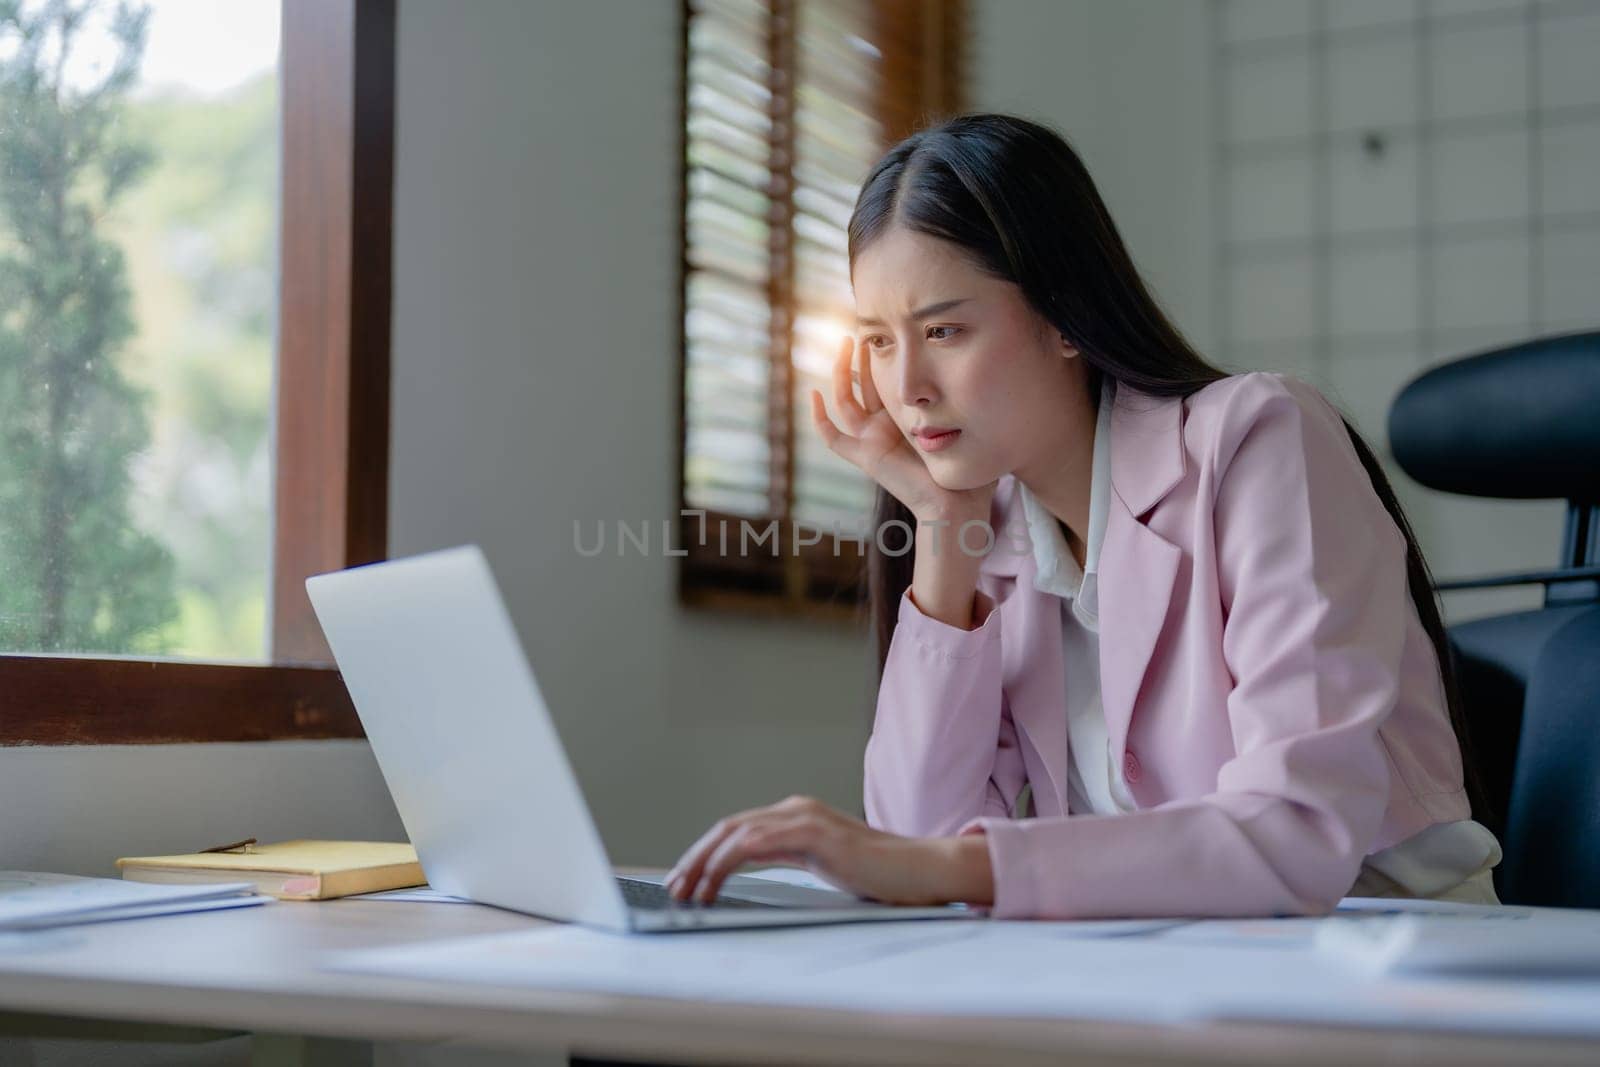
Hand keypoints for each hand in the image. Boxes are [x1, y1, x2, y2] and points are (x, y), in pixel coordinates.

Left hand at [663, 795, 994, 906]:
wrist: (918, 869)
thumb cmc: (875, 875)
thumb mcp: (820, 865)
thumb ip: (788, 858)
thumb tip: (745, 872)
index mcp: (795, 816)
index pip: (737, 830)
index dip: (704, 854)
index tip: (684, 881)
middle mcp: (795, 809)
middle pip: (728, 828)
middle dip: (695, 858)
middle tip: (673, 887)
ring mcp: (805, 817)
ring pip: (737, 833)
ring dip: (705, 863)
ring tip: (688, 892)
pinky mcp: (815, 832)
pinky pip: (759, 842)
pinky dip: (730, 860)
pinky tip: (715, 879)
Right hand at [810, 335, 996, 523]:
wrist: (956, 502)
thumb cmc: (965, 469)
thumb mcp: (965, 425)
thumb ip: (966, 402)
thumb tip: (991, 370)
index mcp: (903, 421)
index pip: (883, 382)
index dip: (879, 358)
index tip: (884, 333)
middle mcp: (883, 430)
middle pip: (861, 385)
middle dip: (859, 358)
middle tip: (859, 332)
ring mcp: (870, 443)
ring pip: (845, 401)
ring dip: (841, 373)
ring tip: (845, 344)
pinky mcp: (865, 458)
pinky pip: (833, 438)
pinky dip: (820, 418)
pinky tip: (812, 394)